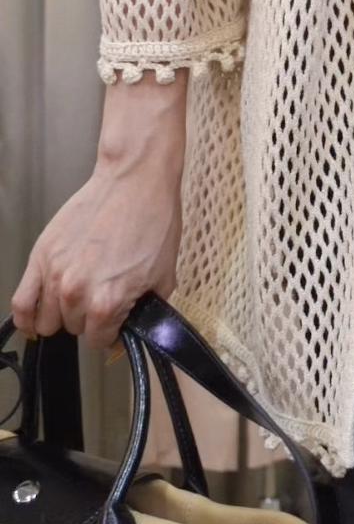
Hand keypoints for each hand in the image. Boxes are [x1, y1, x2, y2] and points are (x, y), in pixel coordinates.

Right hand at [10, 71, 187, 349]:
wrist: (134, 181)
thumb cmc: (152, 222)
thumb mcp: (163, 277)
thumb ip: (145, 313)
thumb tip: (131, 332)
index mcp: (107, 302)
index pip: (99, 341)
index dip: (111, 333)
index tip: (116, 323)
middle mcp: (75, 292)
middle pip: (74, 329)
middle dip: (89, 320)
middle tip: (102, 299)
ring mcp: (54, 273)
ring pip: (47, 319)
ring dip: (63, 314)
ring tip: (79, 297)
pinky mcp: (40, 256)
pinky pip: (20, 301)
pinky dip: (25, 315)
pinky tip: (34, 318)